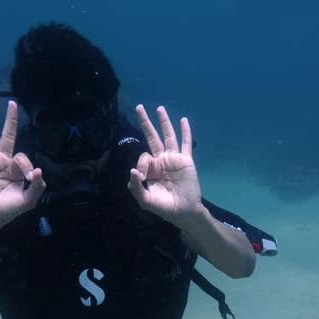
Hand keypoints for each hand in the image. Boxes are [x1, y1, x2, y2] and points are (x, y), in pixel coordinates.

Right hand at [0, 100, 44, 230]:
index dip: (27, 165)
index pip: (23, 156)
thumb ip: (36, 187)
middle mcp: (3, 161)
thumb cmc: (6, 210)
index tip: (28, 177)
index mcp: (16, 169)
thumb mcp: (27, 201)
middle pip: (8, 135)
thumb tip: (38, 171)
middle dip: (10, 119)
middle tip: (13, 103)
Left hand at [128, 105, 203, 225]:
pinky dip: (185, 132)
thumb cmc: (164, 207)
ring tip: (159, 108)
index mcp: (151, 169)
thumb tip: (132, 170)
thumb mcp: (145, 200)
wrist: (184, 211)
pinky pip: (185, 143)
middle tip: (138, 107)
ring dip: (164, 122)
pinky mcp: (186, 160)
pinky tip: (183, 120)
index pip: (143, 156)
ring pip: (168, 136)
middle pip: (152, 137)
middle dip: (145, 123)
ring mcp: (174, 159)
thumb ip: (136, 187)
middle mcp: (161, 161)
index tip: (144, 176)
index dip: (142, 163)